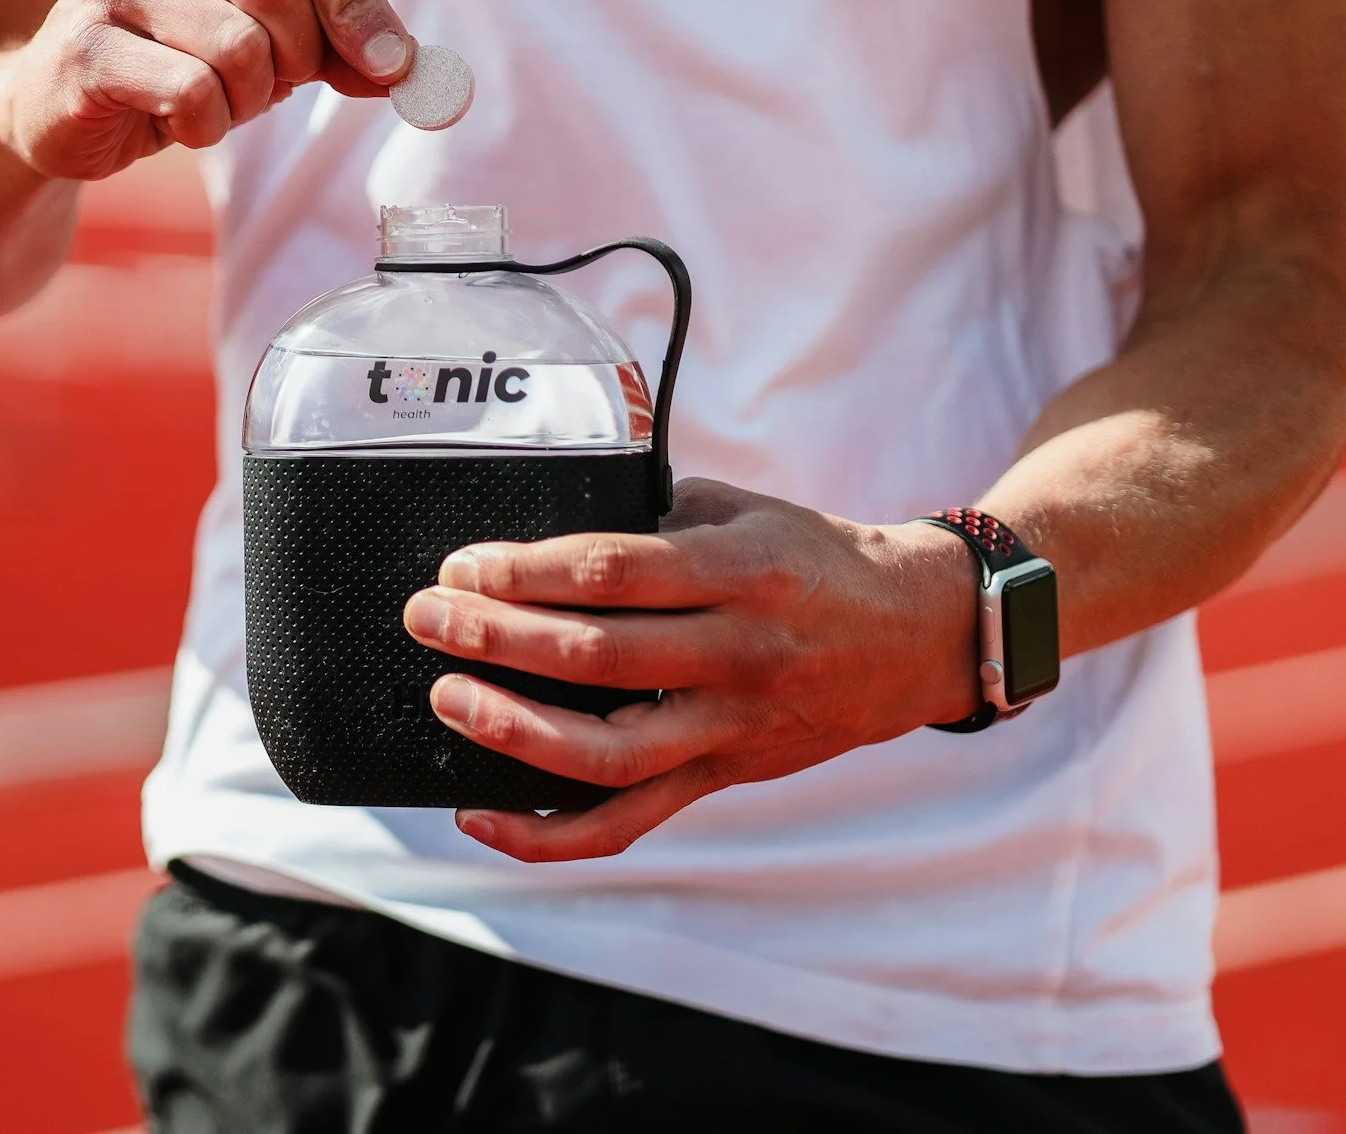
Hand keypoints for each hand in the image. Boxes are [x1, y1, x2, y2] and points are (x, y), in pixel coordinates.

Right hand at [0, 0, 415, 180]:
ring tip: (220, 100)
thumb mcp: (270, 34)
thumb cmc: (177, 55)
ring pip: (238, 45)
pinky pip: (192, 92)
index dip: (361, 4)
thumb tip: (408, 67)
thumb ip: (340, 40)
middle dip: (305, 54)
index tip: (394, 64)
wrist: (58, 104)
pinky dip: (208, 124)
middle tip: (286, 83)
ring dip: (252, 97)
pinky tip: (178, 120)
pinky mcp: (82, 47)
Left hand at [399, 478, 984, 861]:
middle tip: (427, 617)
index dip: (526, 572)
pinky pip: (627, 822)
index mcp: (740, 573)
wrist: (918, 633)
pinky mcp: (724, 777)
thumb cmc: (813, 560)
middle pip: (597, 657)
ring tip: (448, 698)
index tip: (462, 565)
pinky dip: (548, 831)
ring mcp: (731, 727)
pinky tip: (480, 812)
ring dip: (514, 731)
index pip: (613, 573)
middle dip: (497, 637)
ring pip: (608, 754)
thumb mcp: (743, 513)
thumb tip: (547, 536)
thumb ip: (654, 524)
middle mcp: (737, 654)